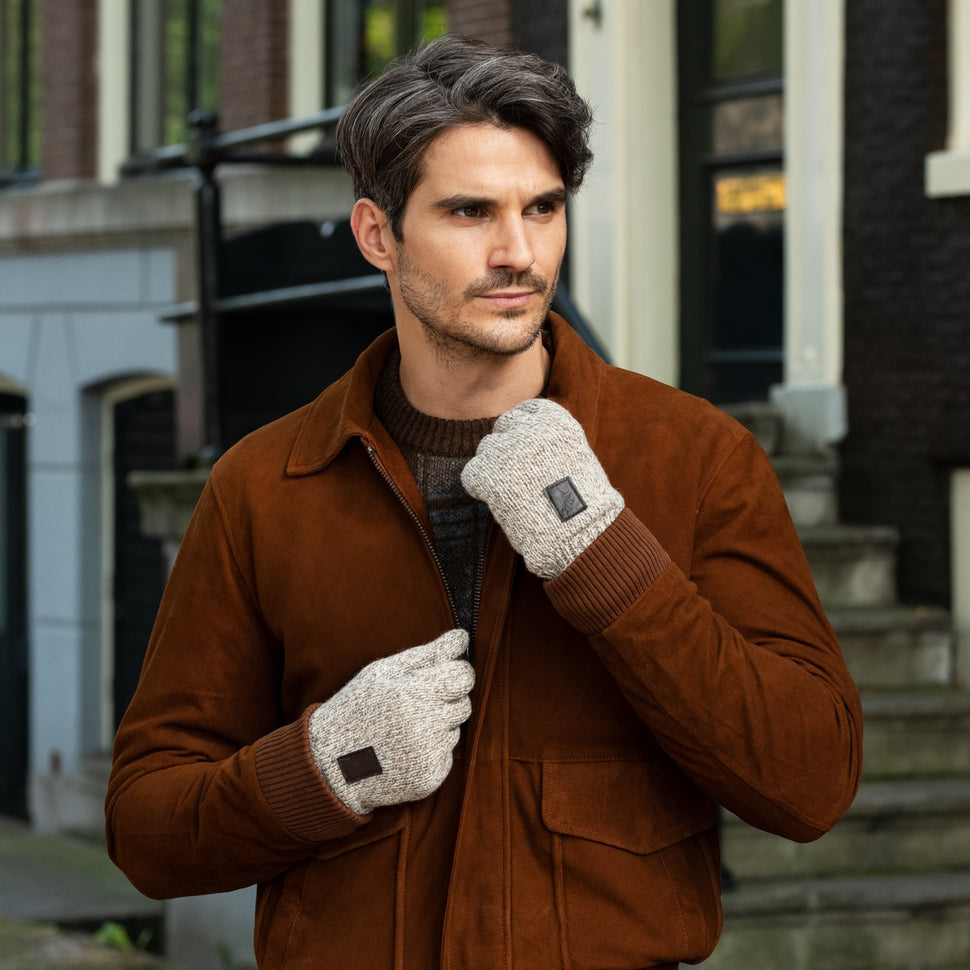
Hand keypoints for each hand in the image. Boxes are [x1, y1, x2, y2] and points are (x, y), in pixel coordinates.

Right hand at [308, 629, 472, 815]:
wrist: (332, 764)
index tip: (443, 674)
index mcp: (412, 694)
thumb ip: (427, 654)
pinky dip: (431, 751)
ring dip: (438, 726)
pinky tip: (403, 750)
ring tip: (402, 729)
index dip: (456, 672)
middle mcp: (424, 727)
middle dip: (446, 700)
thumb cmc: (357, 708)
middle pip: (464, 703)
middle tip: (415, 703)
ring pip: (454, 729)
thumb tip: (461, 637)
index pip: (463, 676)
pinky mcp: (430, 777)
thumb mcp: (383, 673)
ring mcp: (428, 755)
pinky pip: (446, 755)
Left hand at [461, 399, 622, 578]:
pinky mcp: (490, 474)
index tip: (525, 449)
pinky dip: (480, 489)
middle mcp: (531, 428)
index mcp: (557, 421)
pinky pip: (471, 475)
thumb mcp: (575, 456)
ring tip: (513, 492)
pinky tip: (498, 502)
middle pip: (504, 428)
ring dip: (494, 468)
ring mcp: (509, 449)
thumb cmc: (581, 504)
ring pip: (486, 449)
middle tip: (519, 476)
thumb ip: (548, 442)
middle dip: (508, 449)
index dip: (522, 431)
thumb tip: (523, 440)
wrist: (579, 532)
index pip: (526, 411)